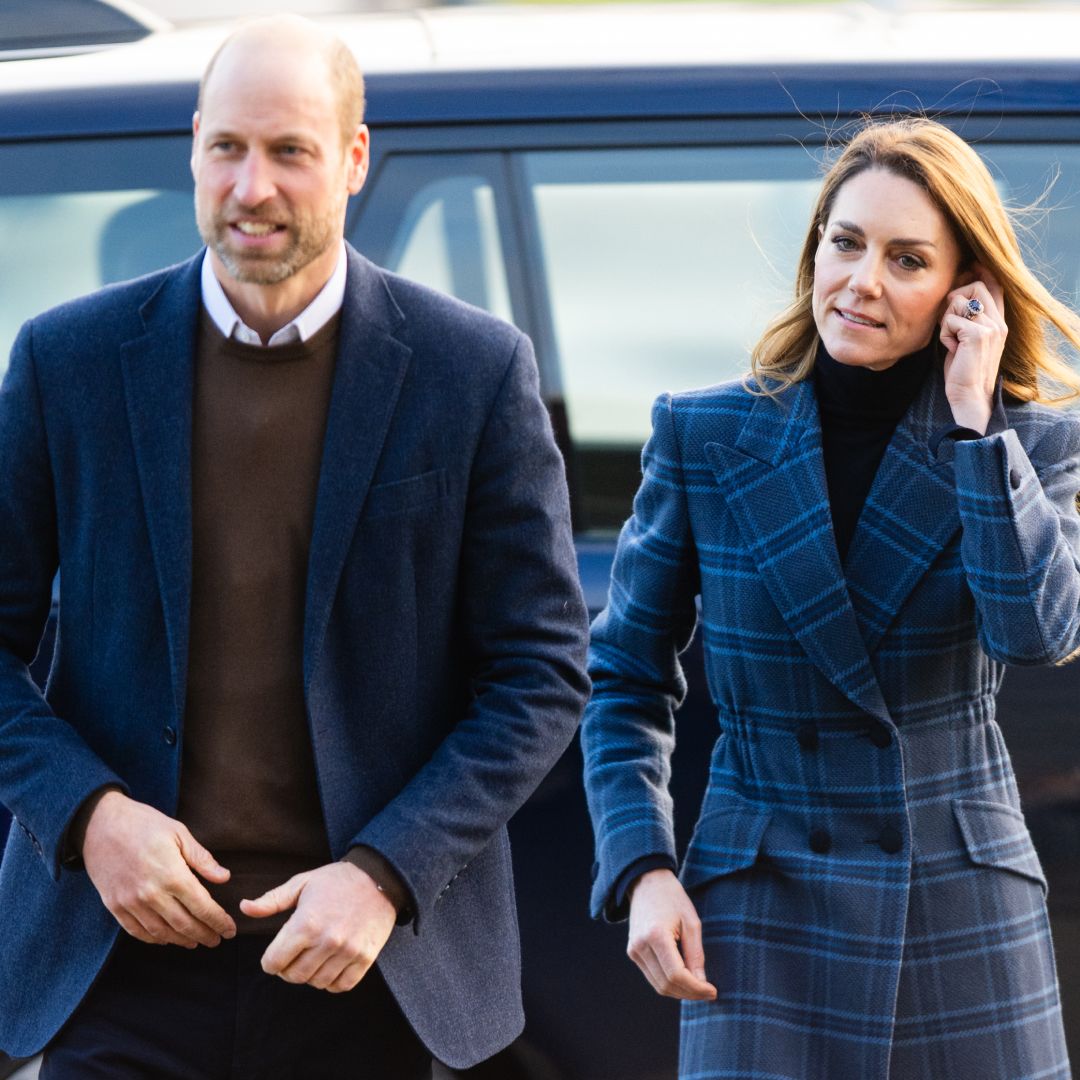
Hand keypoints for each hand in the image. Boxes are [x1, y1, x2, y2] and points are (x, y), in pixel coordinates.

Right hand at [79, 789, 235, 947]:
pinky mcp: (115, 906)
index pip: (202, 907)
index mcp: (172, 874)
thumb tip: (225, 878)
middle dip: (204, 934)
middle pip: (184, 924)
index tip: (230, 930)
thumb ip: (202, 859)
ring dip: (181, 940)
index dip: (218, 921)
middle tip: (217, 940)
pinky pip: (137, 931)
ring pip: (161, 933)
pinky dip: (154, 939)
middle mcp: (151, 894)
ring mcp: (130, 903)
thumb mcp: (179, 833)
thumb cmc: (145, 824)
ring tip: (196, 941)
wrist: (100, 824)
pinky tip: (166, 938)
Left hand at [241, 862, 395, 992]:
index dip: (269, 961)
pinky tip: (330, 966)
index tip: (274, 956)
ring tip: (312, 959)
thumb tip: (244, 908)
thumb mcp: (302, 883)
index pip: (274, 962)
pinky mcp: (365, 958)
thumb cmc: (337, 880)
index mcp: (306, 923)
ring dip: (310, 975)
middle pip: (294, 976)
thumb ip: (272, 900)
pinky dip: (332, 982)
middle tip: (293, 957)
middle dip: (287, 970)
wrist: (380, 878)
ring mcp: (348, 951)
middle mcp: (327, 940)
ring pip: (316, 982)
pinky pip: (341, 986)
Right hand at [626, 868, 716, 1000]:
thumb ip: (696, 954)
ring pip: (658, 985)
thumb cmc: (673, 899)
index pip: (676, 974)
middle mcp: (640, 946)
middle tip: (709, 992)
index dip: (696, 988)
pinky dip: (669, 983)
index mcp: (656, 935)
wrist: (647, 883)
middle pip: (667, 984)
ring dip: (680, 992)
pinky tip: (684, 979)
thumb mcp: (691, 922)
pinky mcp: (633, 952)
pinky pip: (652, 977)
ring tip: (698, 988)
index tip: (713, 991)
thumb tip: (702, 983)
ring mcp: (634, 950)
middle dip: (690, 993)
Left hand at [940, 266, 1007, 433]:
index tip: (969, 268)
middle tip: (949, 322)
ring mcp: (990, 327)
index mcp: (999, 321)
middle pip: (975, 286)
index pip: (995, 286)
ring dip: (946, 320)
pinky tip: (951, 349)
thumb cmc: (963, 370)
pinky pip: (949, 319)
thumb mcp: (967, 340)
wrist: (970, 395)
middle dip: (954, 300)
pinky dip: (943, 334)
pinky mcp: (977, 335)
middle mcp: (999, 321)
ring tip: (952, 340)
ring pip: (959, 301)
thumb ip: (968, 318)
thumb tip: (955, 294)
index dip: (981, 273)